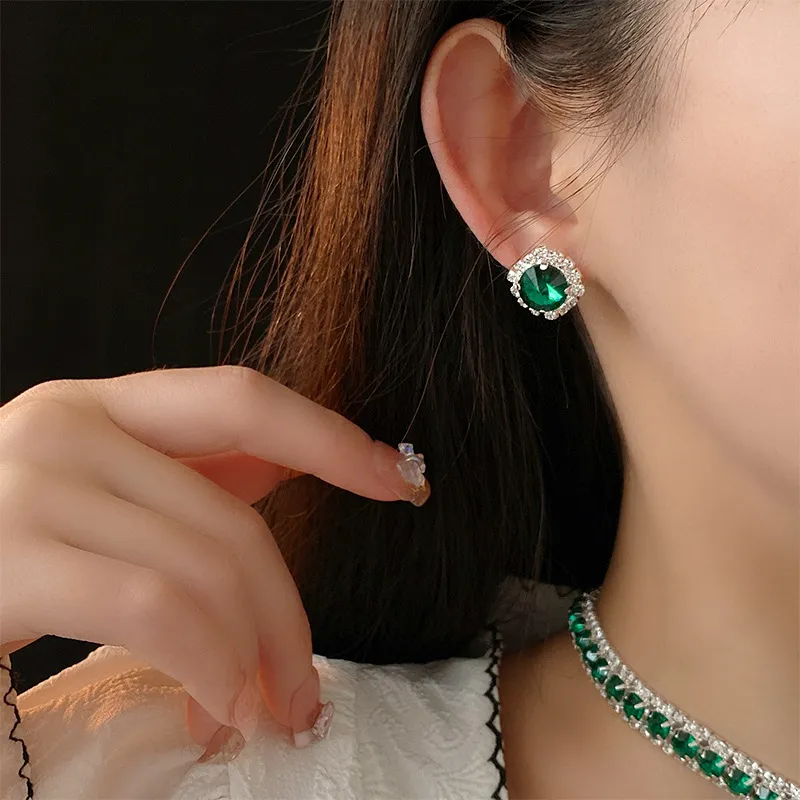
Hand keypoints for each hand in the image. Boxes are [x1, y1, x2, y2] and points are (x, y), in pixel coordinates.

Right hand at [0, 366, 419, 752]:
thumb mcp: (97, 499)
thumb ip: (184, 475)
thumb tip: (290, 461)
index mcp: (97, 408)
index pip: (242, 398)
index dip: (332, 435)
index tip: (401, 476)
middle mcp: (63, 425)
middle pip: (235, 515)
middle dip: (289, 613)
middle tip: (302, 690)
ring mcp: (29, 483)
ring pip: (206, 566)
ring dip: (254, 655)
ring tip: (259, 714)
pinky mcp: (2, 555)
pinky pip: (154, 608)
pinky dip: (207, 664)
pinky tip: (214, 705)